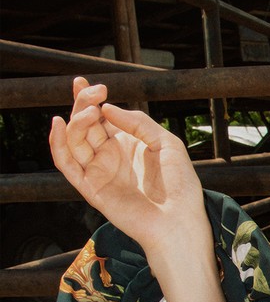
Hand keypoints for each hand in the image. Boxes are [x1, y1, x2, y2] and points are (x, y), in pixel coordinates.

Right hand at [50, 77, 204, 254]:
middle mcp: (109, 157)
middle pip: (84, 125)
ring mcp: (99, 172)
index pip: (99, 118)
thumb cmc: (179, 185)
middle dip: (83, 104)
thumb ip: (138, 122)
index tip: (83, 81)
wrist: (180, 220)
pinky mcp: (91, 189)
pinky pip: (67, 165)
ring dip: (76, 121)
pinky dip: (58, 145)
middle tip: (94, 91)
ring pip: (74, 141)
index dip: (88, 99)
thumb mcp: (166, 142)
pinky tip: (59, 124)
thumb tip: (106, 109)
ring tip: (90, 111)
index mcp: (126, 145)